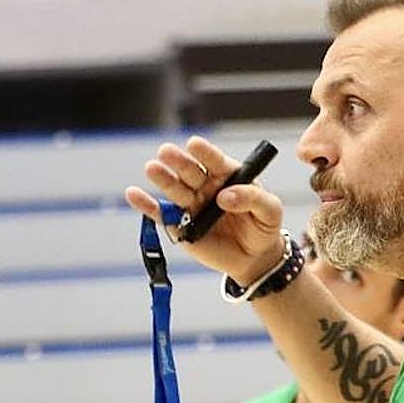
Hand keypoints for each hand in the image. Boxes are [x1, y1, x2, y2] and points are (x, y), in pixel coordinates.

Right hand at [124, 135, 286, 285]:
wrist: (254, 258)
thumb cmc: (263, 227)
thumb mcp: (269, 210)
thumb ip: (252, 198)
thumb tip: (224, 197)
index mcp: (227, 176)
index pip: (215, 161)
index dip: (205, 153)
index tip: (195, 145)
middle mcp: (206, 186)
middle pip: (190, 172)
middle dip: (179, 162)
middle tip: (167, 152)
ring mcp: (191, 204)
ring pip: (175, 189)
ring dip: (163, 178)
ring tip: (153, 168)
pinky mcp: (179, 225)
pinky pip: (161, 214)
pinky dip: (146, 205)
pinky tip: (134, 195)